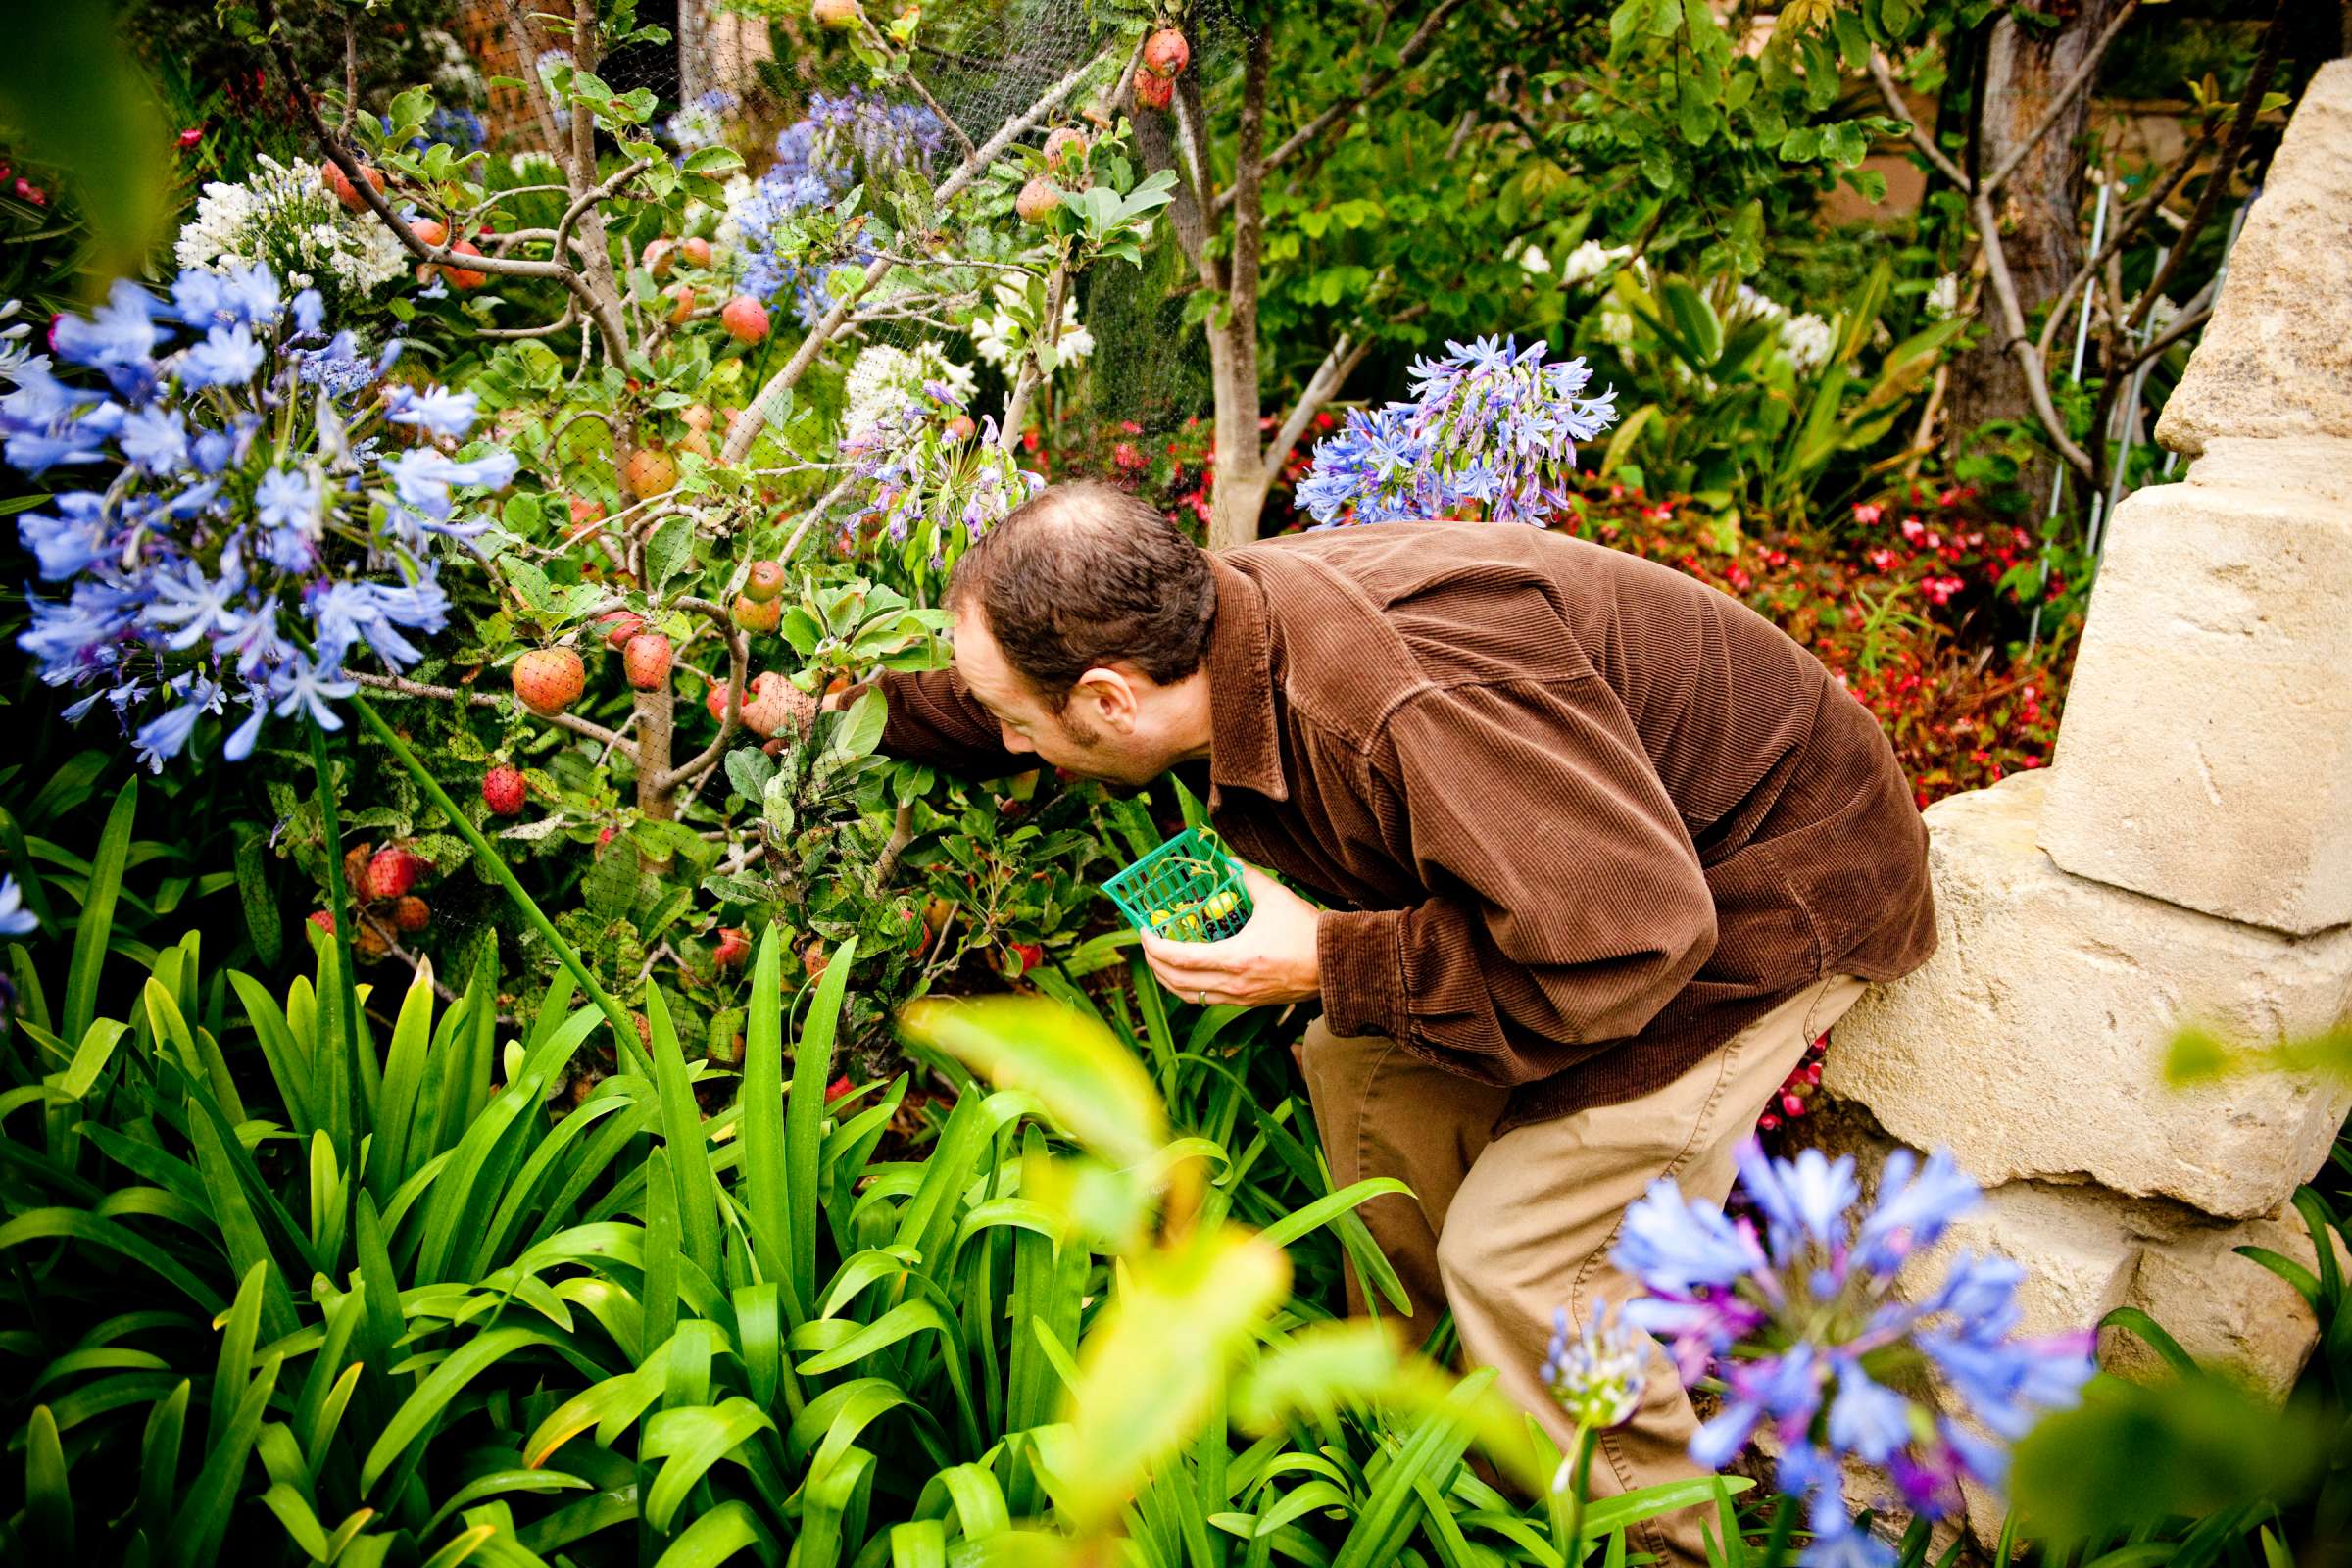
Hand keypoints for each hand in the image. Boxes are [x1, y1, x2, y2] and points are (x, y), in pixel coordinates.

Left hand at [1139, 864, 1321, 1008]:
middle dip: (1155, 963)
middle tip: (1148, 944)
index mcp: (1235, 959)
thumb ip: (1248, 877)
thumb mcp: (1275, 897)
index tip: (1144, 931)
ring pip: (1190, 996)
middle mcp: (1233, 984)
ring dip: (1169, 979)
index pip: (1180, 958)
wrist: (1335, 965)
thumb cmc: (1306, 931)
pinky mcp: (1249, 1002)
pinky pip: (1208, 1000)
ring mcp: (1240, 997)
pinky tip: (1188, 974)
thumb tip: (1230, 861)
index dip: (1155, 946)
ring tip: (1161, 961)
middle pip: (1177, 981)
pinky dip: (1189, 988)